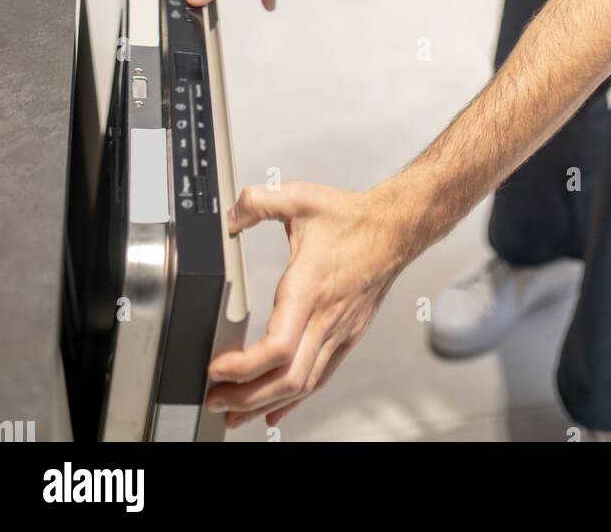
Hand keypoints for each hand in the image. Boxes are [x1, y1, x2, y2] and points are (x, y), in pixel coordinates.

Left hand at [205, 181, 406, 429]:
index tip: (217, 367)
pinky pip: (320, 377)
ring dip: (265, 404)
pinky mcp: (347, 336)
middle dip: (245, 397)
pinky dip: (294, 399)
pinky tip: (275, 409)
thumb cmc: (352, 218)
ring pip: (303, 385)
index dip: (243, 367)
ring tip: (235, 413)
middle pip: (286, 378)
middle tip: (215, 399)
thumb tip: (229, 217)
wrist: (395, 228)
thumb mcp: (299, 197)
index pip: (277, 346)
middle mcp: (326, 317)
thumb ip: (258, 201)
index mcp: (310, 287)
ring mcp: (339, 331)